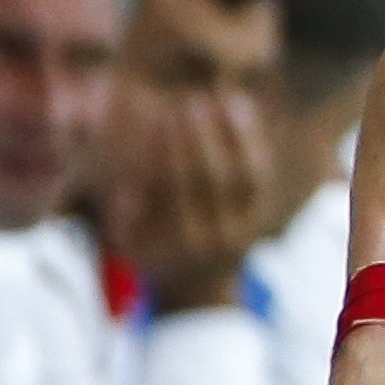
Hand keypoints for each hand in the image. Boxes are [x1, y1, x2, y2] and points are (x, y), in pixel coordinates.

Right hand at [101, 88, 271, 312]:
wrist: (200, 289)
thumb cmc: (154, 256)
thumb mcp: (129, 246)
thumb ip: (122, 217)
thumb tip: (128, 189)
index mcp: (183, 242)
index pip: (179, 189)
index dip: (172, 152)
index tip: (162, 117)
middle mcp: (219, 235)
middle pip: (215, 179)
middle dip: (202, 138)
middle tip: (189, 102)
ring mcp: (246, 225)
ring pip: (247, 174)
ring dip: (234, 133)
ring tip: (218, 96)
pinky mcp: (262, 214)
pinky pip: (261, 172)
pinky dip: (251, 139)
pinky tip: (239, 106)